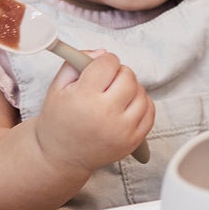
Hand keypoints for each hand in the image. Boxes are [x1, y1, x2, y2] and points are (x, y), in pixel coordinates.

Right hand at [35, 51, 154, 171]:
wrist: (61, 157)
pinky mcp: (133, 141)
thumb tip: (103, 52)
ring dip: (131, 89)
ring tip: (115, 96)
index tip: (99, 67)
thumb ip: (77, 62)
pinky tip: (126, 106)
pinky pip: (150, 111)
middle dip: (119, 73)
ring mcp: (122, 129)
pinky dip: (142, 104)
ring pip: (141, 92)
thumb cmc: (58, 120)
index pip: (109, 63)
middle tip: (107, 82)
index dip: (104, 61)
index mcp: (84, 97)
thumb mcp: (58, 87)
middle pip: (128, 76)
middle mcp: (106, 114)